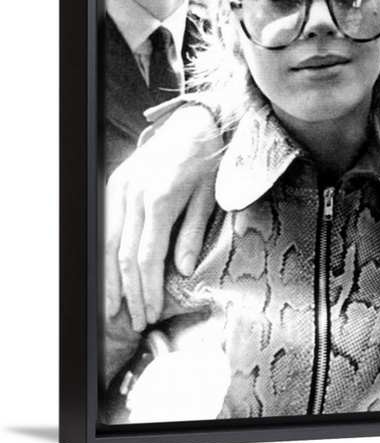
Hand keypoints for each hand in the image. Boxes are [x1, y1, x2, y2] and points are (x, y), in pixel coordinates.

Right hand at [105, 102, 223, 330]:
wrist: (196, 121)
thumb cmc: (210, 160)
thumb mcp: (211, 197)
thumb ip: (192, 233)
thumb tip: (181, 269)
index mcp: (161, 199)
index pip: (148, 256)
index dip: (147, 289)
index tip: (151, 313)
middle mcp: (135, 194)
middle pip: (125, 255)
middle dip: (129, 292)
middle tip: (135, 321)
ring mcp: (122, 187)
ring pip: (108, 243)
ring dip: (111, 278)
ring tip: (115, 307)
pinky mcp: (116, 182)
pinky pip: (106, 224)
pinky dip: (106, 253)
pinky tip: (110, 273)